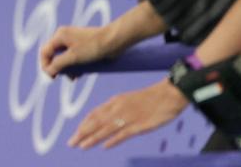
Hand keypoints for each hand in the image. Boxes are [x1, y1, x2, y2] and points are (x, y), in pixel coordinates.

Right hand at [40, 25, 112, 77]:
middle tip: (65, 77)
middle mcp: (65, 38)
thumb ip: (58, 64)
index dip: (45, 65)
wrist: (114, 41)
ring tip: (74, 78)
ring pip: (64, 58)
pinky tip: (81, 74)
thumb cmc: (93, 47)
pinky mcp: (83, 47)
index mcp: (59, 36)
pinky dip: (75, 66)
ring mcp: (74, 42)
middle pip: (54, 55)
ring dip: (67, 69)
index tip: (51, 77)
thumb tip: (48, 71)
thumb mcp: (73, 57)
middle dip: (58, 68)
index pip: (45, 51)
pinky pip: (73, 58)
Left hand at [67, 79, 187, 148]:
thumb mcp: (129, 100)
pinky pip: (123, 133)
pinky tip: (104, 146)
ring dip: (92, 138)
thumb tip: (105, 118)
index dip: (84, 124)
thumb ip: (116, 108)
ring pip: (105, 129)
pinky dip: (113, 140)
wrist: (169, 93)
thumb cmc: (150, 98)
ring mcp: (128, 117)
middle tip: (70, 143)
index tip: (76, 132)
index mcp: (115, 101)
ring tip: (81, 146)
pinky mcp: (139, 125)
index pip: (94, 114)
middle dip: (82, 133)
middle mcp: (118, 108)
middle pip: (96, 122)